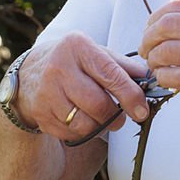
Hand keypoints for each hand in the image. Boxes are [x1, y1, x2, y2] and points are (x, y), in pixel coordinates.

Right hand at [15, 31, 149, 140]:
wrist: (29, 73)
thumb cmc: (73, 62)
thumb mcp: (96, 54)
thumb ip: (123, 66)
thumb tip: (149, 79)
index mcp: (78, 46)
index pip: (111, 75)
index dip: (131, 96)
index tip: (142, 110)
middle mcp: (59, 67)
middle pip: (98, 104)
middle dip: (115, 116)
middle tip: (122, 118)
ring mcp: (46, 92)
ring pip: (84, 123)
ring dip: (100, 126)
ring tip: (103, 119)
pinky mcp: (40, 113)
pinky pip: (71, 133)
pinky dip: (83, 132)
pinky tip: (83, 120)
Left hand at [138, 0, 179, 109]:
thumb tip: (165, 15)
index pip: (176, 5)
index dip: (155, 17)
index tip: (150, 27)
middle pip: (166, 27)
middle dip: (148, 38)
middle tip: (145, 46)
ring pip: (166, 52)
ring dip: (153, 58)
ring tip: (155, 62)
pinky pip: (175, 76)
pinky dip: (163, 76)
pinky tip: (165, 76)